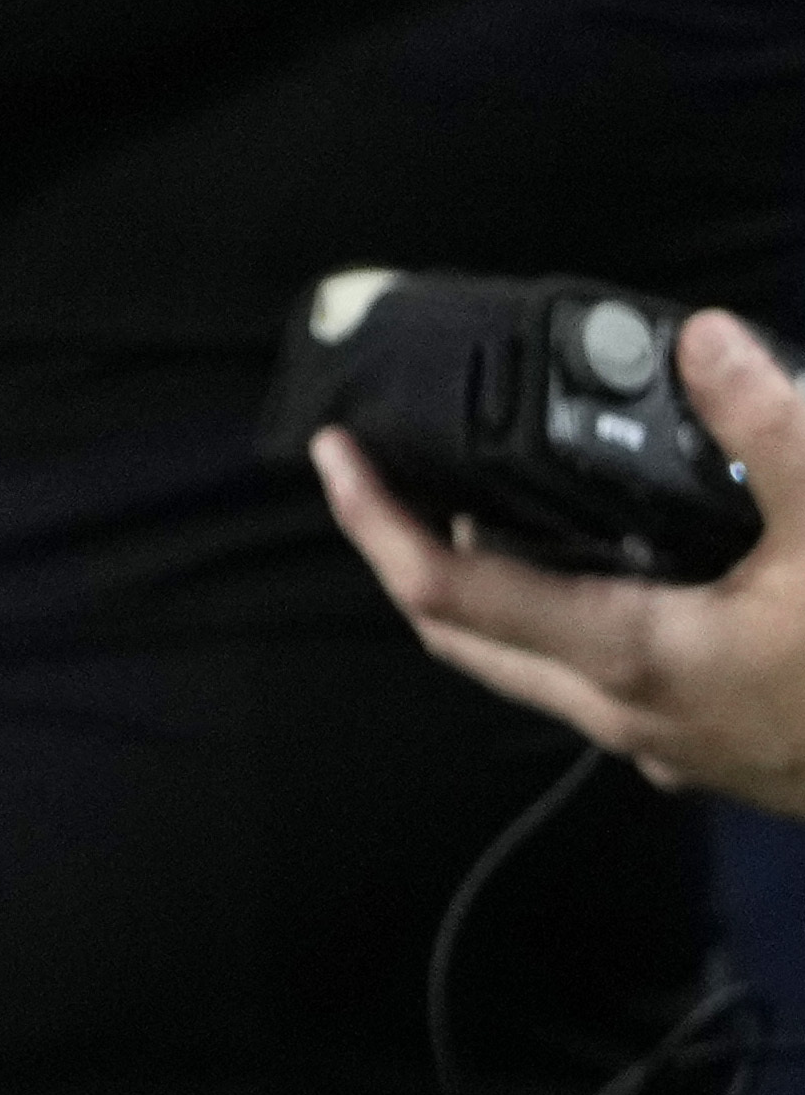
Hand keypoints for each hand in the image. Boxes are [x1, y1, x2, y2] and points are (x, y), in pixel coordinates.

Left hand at [320, 305, 804, 812]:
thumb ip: (772, 431)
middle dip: (413, 557)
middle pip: (471, 638)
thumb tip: (708, 342)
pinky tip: (622, 561)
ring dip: (499, 592)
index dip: (375, 522)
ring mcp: (679, 747)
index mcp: (637, 661)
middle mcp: (634, 718)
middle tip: (390, 472)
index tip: (333, 453)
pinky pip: (610, 681)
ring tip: (490, 497)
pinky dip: (578, 616)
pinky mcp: (726, 752)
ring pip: (541, 668)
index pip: (449, 594)